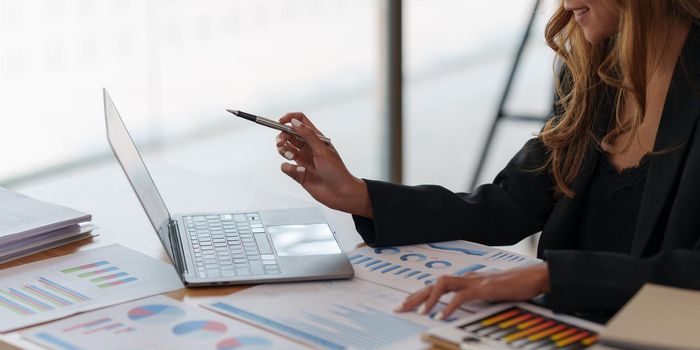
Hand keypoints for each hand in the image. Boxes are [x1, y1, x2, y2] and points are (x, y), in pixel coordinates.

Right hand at [275, 112, 372, 217]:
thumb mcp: (322, 150)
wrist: (340, 193)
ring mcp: (302, 160)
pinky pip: (285, 166)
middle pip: (288, 135)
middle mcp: (307, 147)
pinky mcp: (297, 172)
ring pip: (284, 149)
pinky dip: (289, 168)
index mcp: (315, 138)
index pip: (300, 121)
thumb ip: (308, 135)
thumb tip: (295, 122)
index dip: (289, 118)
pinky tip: (300, 171)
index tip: (280, 121)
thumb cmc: (336, 171)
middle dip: (282, 137)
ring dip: (284, 151)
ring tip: (291, 157)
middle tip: (281, 143)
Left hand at [395, 263, 550, 319]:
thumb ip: (478, 298)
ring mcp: (476, 281)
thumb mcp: (493, 294)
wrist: (537, 277)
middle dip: (416, 296)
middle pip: (434, 283)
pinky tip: (440, 316)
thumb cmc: (518, 286)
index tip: (407, 304)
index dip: (421, 294)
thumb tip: (465, 309)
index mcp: (468, 280)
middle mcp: (468, 278)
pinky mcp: (485, 288)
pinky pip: (462, 296)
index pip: (438, 285)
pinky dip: (449, 306)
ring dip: (429, 299)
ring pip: (444, 285)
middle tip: (400, 308)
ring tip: (420, 313)